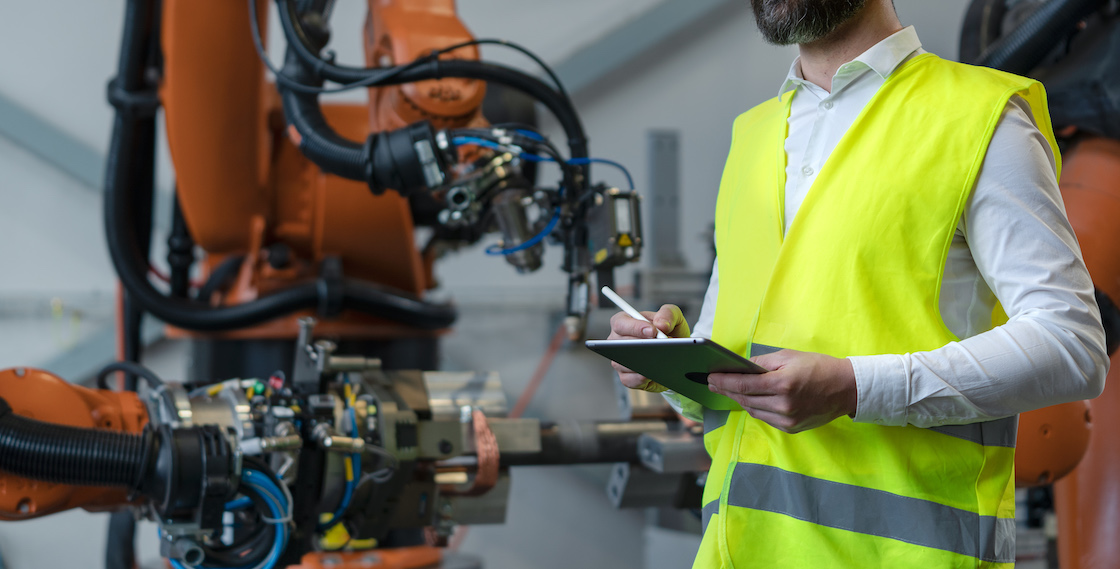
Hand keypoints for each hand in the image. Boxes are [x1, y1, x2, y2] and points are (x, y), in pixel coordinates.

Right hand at [607, 304, 689, 391]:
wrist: (676, 353)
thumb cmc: (670, 332)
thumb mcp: (673, 317)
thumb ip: (668, 314)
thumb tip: (661, 324)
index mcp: (624, 321)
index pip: (621, 323)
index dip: (635, 327)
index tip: (652, 331)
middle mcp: (617, 341)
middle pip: (620, 344)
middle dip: (642, 346)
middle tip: (660, 347)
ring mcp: (619, 360)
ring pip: (623, 363)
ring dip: (642, 363)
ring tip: (659, 361)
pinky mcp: (626, 377)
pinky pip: (629, 380)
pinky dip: (641, 378)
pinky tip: (653, 373)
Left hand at [707, 349, 856, 432]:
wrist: (846, 388)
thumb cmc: (818, 367)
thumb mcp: (788, 356)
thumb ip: (762, 363)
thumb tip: (740, 368)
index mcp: (783, 384)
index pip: (743, 385)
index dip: (723, 382)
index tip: (710, 377)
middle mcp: (784, 405)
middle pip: (745, 399)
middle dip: (727, 390)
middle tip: (713, 383)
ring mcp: (788, 420)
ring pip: (753, 410)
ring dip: (739, 400)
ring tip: (728, 390)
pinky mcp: (792, 428)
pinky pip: (765, 418)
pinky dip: (755, 408)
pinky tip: (749, 399)